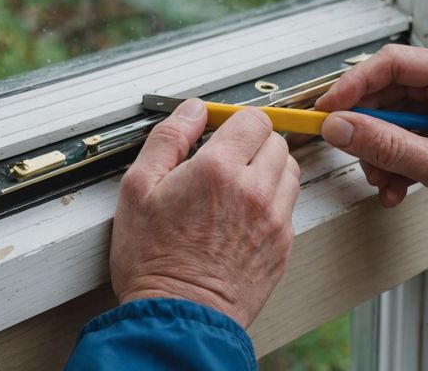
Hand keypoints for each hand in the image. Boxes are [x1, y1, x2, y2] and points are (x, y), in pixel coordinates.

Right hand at [111, 99, 300, 327]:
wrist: (179, 316)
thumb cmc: (153, 260)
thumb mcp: (138, 189)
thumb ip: (168, 139)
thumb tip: (192, 110)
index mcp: (219, 170)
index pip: (253, 119)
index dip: (236, 122)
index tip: (222, 134)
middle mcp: (254, 191)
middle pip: (277, 141)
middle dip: (254, 143)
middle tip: (227, 161)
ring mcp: (274, 219)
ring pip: (289, 171)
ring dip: (269, 170)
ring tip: (238, 187)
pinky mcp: (282, 245)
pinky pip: (289, 206)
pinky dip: (273, 202)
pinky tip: (243, 216)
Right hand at [315, 44, 427, 227]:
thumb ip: (387, 147)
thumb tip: (340, 128)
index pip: (393, 63)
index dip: (353, 85)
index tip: (328, 109)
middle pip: (387, 91)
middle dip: (367, 129)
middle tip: (353, 153)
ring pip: (392, 115)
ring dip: (381, 151)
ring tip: (385, 181)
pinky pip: (405, 132)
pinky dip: (395, 159)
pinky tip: (398, 184)